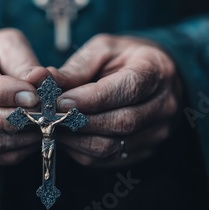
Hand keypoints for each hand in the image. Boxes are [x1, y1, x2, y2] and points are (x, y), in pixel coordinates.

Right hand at [0, 28, 49, 163]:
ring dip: (19, 137)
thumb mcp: (8, 44)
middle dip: (14, 118)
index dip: (3, 93)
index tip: (34, 96)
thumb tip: (42, 80)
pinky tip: (35, 136)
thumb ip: (24, 63)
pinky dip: (17, 149)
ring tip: (45, 125)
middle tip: (45, 113)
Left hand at [49, 34, 182, 166]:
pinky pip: (107, 159)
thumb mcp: (103, 49)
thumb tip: (45, 81)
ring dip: (76, 140)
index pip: (127, 91)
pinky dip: (81, 151)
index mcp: (155, 72)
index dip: (90, 99)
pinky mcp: (144, 150)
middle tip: (49, 115)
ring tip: (54, 125)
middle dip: (79, 121)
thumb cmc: (126, 58)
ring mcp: (157, 132)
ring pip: (111, 146)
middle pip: (120, 123)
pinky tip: (67, 136)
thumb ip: (77, 67)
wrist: (156, 75)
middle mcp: (163, 105)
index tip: (60, 100)